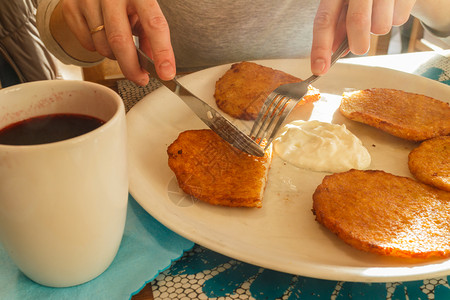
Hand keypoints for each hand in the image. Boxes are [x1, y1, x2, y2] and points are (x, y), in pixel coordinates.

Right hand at [60, 0, 175, 84]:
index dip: (162, 52)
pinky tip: (102, 35)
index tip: (166, 73)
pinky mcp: (71, 7)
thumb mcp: (143, 11)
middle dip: (132, 67)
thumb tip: (156, 65)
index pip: (154, 24)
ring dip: (114, 56)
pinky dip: (97, 48)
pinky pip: (87, 43)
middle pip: (120, 40)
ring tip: (119, 45)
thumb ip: (150, 36)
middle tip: (140, 78)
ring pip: (102, 46)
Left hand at [311, 0, 415, 75]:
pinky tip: (391, 6)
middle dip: (358, 43)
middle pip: (357, 22)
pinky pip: (399, 20)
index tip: (319, 69)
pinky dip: (393, 19)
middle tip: (359, 48)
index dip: (320, 47)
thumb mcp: (345, 4)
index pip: (324, 20)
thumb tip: (333, 52)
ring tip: (378, 14)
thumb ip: (338, 26)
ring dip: (377, 30)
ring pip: (380, 27)